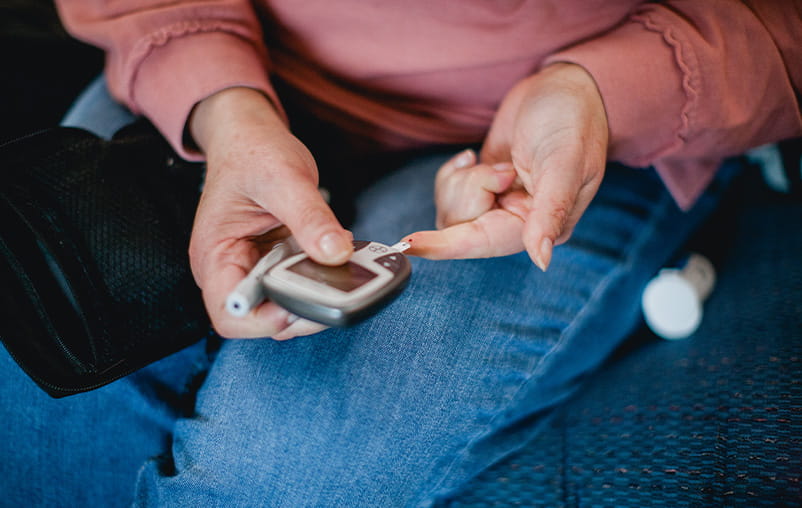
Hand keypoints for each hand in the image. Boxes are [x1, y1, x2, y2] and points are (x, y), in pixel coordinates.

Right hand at [188, 87, 352, 338]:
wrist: (251, 135)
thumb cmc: (253, 151)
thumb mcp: (284, 177)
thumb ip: (310, 217)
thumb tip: (337, 254)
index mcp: (214, 256)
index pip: (230, 313)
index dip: (265, 321)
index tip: (301, 302)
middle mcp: (230, 270)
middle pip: (261, 319)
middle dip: (300, 312)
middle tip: (338, 291)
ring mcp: (253, 270)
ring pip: (284, 308)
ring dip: (315, 298)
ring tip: (342, 275)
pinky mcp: (275, 265)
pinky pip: (298, 286)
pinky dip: (320, 282)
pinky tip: (339, 264)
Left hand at [406, 63, 608, 269]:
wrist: (563, 86)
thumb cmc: (573, 121)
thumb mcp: (564, 163)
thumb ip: (551, 212)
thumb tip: (542, 260)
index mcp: (543, 226)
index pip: (485, 243)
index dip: (446, 246)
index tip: (409, 245)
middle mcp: (518, 223)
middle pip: (461, 226)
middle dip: (471, 190)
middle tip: (504, 168)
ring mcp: (498, 205)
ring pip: (451, 211)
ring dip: (463, 181)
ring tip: (495, 161)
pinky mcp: (482, 189)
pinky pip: (448, 194)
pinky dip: (454, 173)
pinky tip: (474, 156)